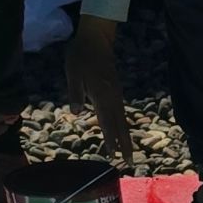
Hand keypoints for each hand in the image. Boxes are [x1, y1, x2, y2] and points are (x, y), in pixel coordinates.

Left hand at [65, 15, 132, 168]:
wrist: (97, 39)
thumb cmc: (81, 55)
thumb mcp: (73, 73)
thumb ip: (75, 93)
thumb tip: (76, 113)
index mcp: (101, 96)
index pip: (107, 123)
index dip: (110, 141)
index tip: (114, 157)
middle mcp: (112, 98)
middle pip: (120, 126)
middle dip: (125, 145)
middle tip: (129, 163)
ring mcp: (117, 95)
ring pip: (123, 120)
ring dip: (126, 138)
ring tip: (129, 152)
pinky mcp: (117, 91)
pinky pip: (121, 113)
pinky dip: (123, 125)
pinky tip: (122, 132)